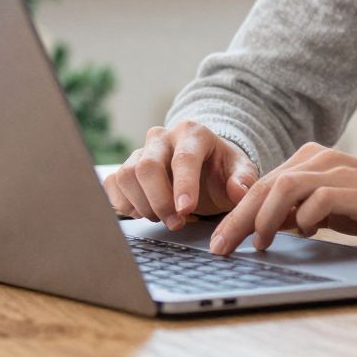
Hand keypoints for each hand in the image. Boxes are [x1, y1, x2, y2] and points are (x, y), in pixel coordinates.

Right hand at [105, 120, 259, 230]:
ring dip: (142, 204)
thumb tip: (238, 192)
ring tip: (163, 218)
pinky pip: (113, 183)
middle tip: (176, 224)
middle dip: (160, 201)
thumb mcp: (241, 172)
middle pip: (147, 167)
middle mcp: (162, 137)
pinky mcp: (125, 167)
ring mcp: (141, 151)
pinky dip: (123, 203)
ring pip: (127, 176)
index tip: (186, 210)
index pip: (183, 158)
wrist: (204, 168)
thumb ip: (243, 180)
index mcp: (193, 133)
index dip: (183, 186)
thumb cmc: (222, 170)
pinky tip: (143, 213)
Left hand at [208, 144, 356, 253]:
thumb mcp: (329, 209)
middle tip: (221, 247)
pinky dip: (306, 218)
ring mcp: (341, 171)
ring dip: (265, 218)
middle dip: (238, 219)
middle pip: (266, 184)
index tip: (218, 241)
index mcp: (312, 159)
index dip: (235, 213)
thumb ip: (299, 210)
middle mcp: (322, 159)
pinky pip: (319, 199)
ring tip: (261, 243)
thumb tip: (262, 228)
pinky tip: (308, 233)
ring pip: (285, 187)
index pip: (261, 184)